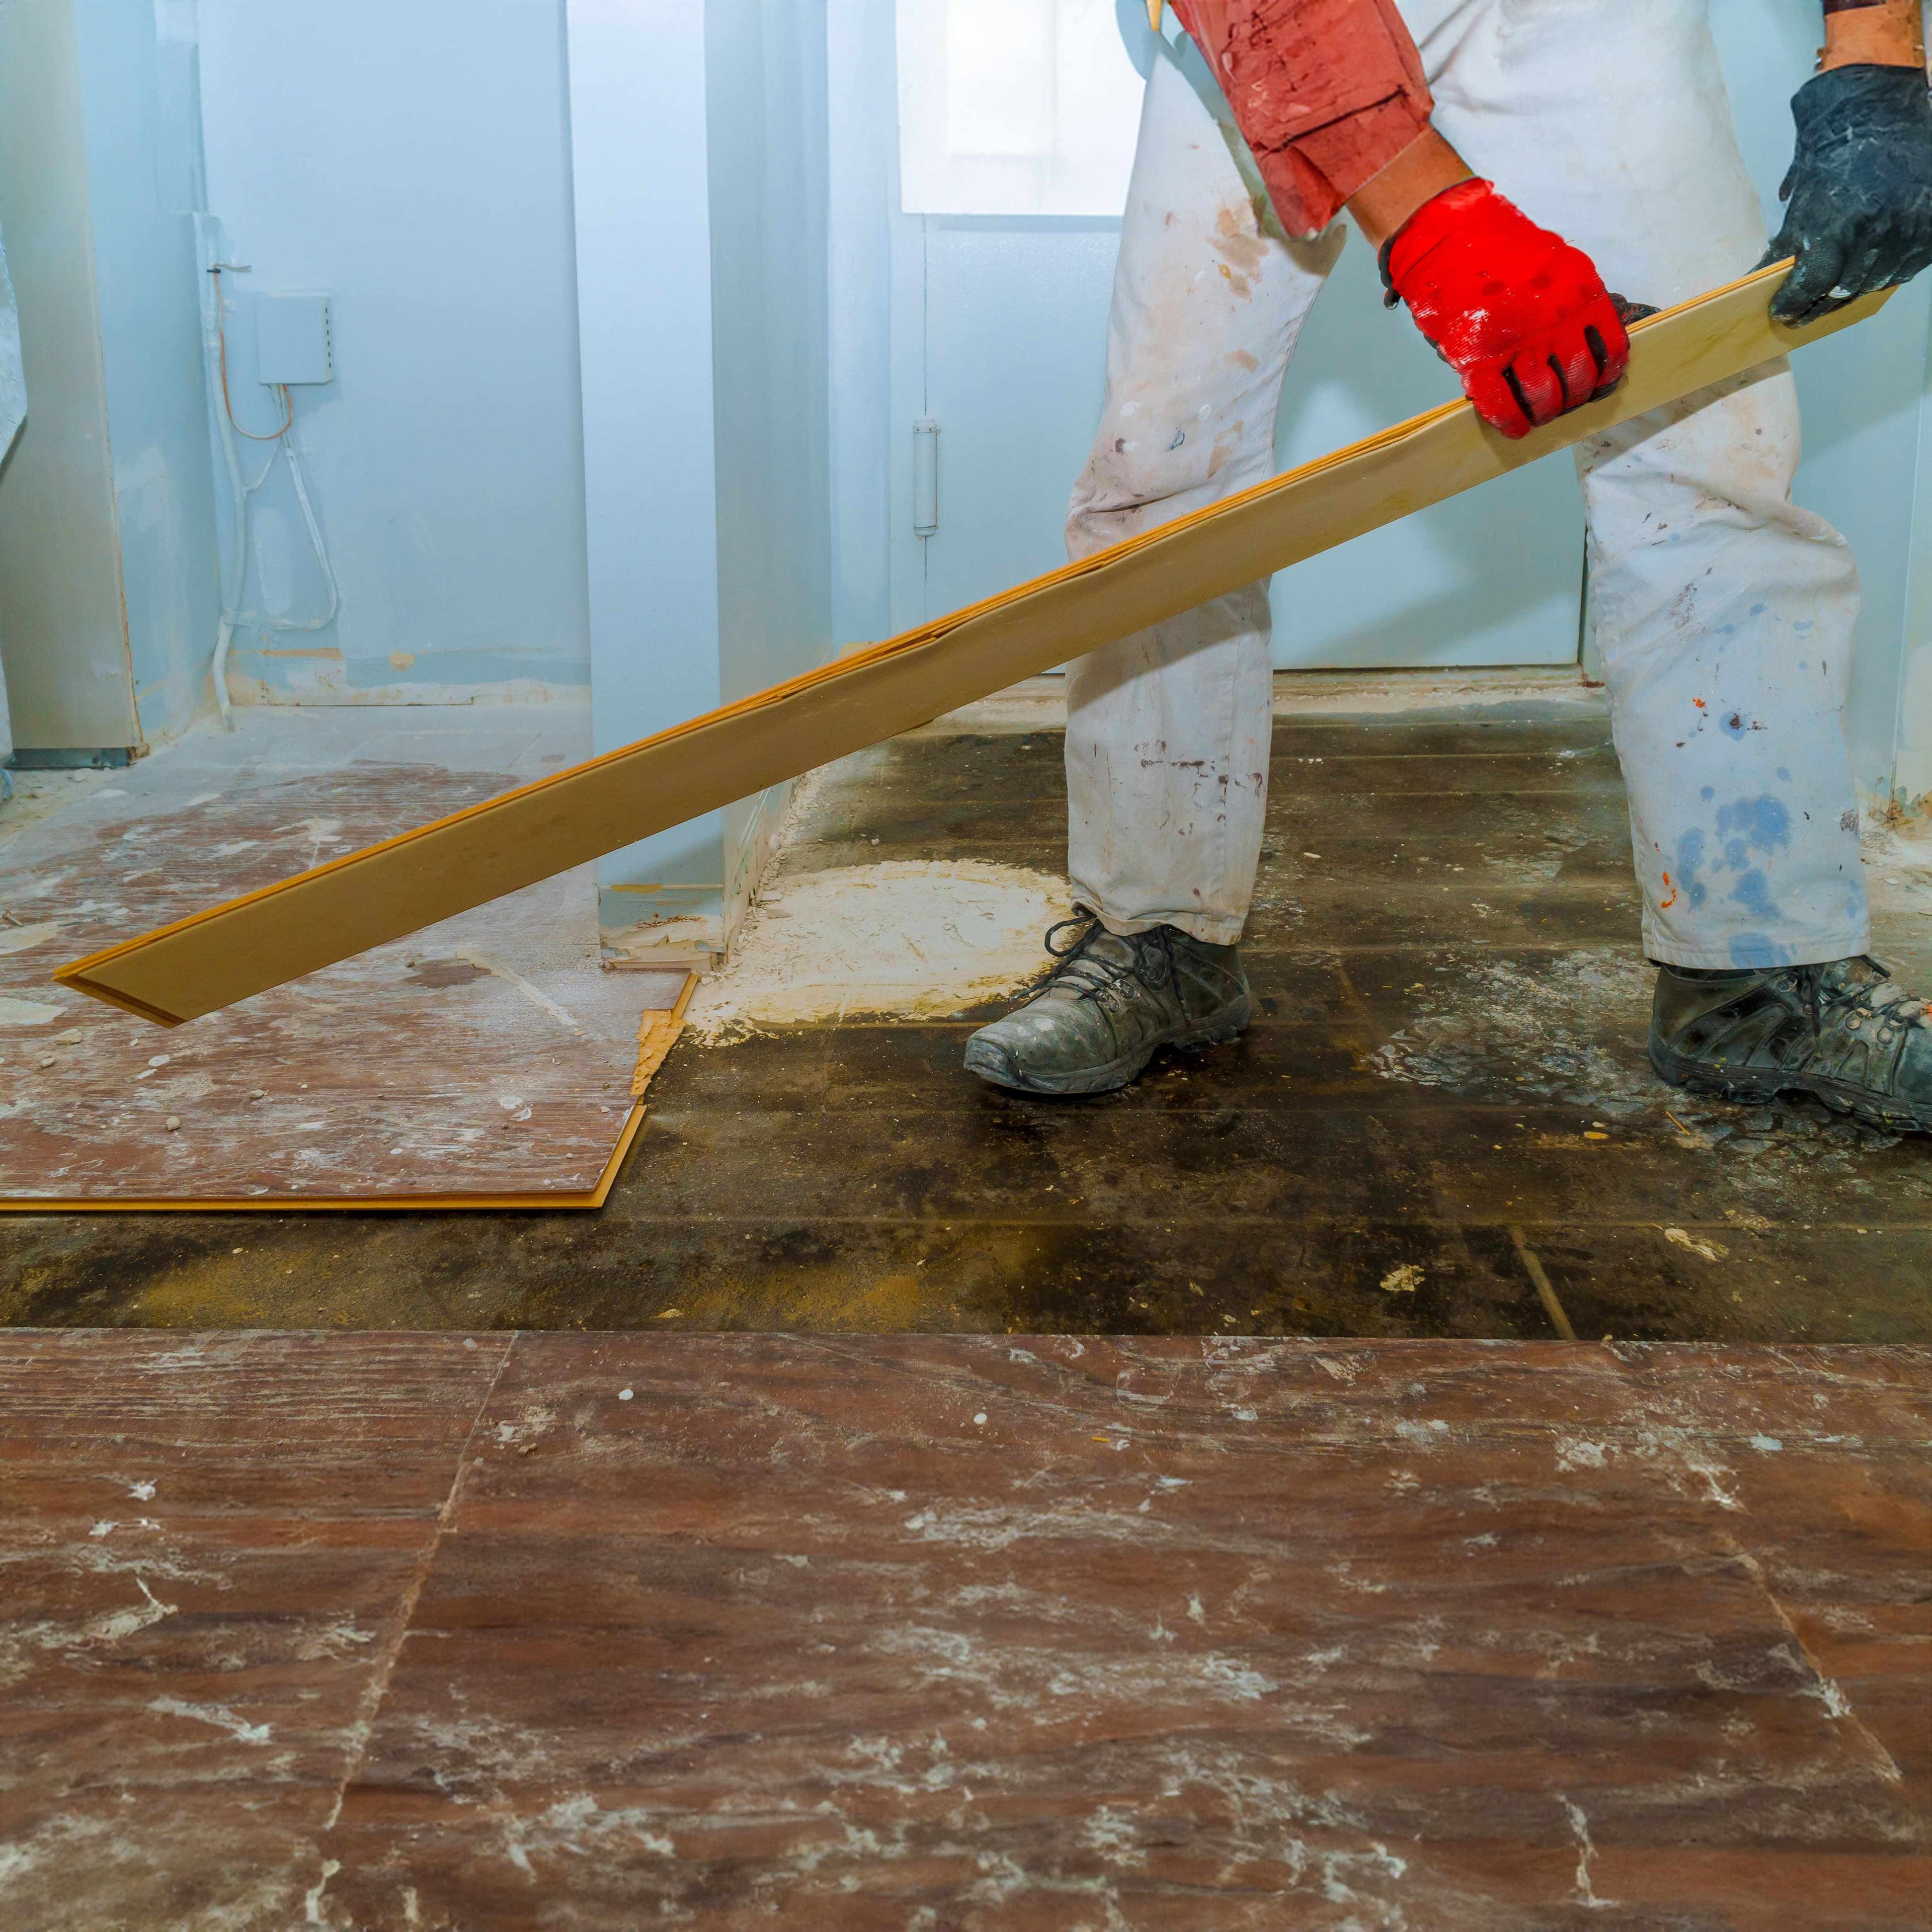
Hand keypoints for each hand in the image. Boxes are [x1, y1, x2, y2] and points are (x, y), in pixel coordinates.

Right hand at [1381, 180, 1633, 439]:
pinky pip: (1502, 405)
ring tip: (1538, 416)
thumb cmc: (1497, 246)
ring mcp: (1517, 342)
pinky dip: (1511, 423)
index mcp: (1580, 294)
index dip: (1606, 378)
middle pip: (1577, 381)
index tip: (1598, 386)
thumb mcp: (1553, 262)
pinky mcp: (1480, 358)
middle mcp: (1555, 320)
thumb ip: (1568, 300)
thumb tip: (1579, 341)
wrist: (1448, 234)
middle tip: (1562, 404)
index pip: (1610, 350)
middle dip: (1572, 400)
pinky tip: (1515, 429)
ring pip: (1544, 397)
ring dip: (1544, 413)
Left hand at [1761, 64, 1931, 324]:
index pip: (1810, 285)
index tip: (1782, 312)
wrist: (1879, 111)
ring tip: (1832, 295)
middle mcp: (1875, 233)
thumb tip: (1759, 280)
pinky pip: (1903, 270)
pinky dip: (1883, 275)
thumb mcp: (1801, 201)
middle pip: (1841, 292)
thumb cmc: (1832, 155)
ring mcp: (1907, 231)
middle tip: (1802, 313)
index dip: (1793, 303)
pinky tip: (1867, 273)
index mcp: (1838, 225)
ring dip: (1850, 293)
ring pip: (1873, 284)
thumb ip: (1784, 245)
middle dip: (1817, 305)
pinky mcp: (1929, 229)